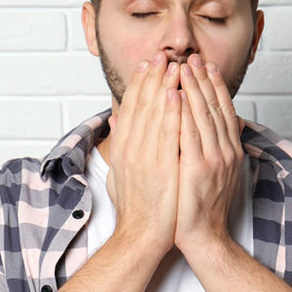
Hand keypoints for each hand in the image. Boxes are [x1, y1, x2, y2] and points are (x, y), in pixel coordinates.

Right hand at [106, 52, 180, 258]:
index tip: (147, 65)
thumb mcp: (119, 173)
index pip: (131, 108)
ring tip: (173, 65)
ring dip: (165, 87)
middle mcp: (131, 150)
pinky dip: (173, 112)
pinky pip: (169, 134)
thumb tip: (114, 121)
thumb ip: (117, 145)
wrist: (141, 236)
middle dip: (153, 78)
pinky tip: (178, 94)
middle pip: (143, 106)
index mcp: (122, 149)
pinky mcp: (162, 168)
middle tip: (162, 54)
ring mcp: (145, 158)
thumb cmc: (135, 208)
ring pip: (156, 114)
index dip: (139, 84)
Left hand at [174, 54, 244, 252]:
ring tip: (182, 67)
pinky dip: (183, 113)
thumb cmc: (200, 207)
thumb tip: (206, 129)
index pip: (222, 110)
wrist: (204, 238)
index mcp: (229, 151)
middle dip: (202, 79)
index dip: (214, 86)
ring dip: (192, 88)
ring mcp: (214, 159)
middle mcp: (226, 151)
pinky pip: (189, 134)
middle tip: (192, 57)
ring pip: (203, 115)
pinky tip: (175, 95)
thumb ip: (209, 148)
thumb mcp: (212, 173)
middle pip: (214, 107)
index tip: (205, 66)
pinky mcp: (198, 169)